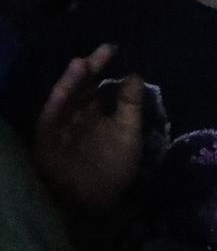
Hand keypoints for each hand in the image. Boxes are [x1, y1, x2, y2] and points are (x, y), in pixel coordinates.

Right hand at [33, 44, 143, 210]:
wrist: (95, 201)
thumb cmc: (114, 168)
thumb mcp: (128, 133)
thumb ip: (131, 106)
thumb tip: (135, 75)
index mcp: (99, 114)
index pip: (101, 85)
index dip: (107, 69)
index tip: (115, 50)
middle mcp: (79, 115)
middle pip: (84, 86)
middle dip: (92, 68)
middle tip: (105, 49)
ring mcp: (62, 124)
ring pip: (67, 96)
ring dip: (74, 79)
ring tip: (84, 62)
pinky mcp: (47, 135)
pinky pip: (52, 112)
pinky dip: (59, 97)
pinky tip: (67, 85)